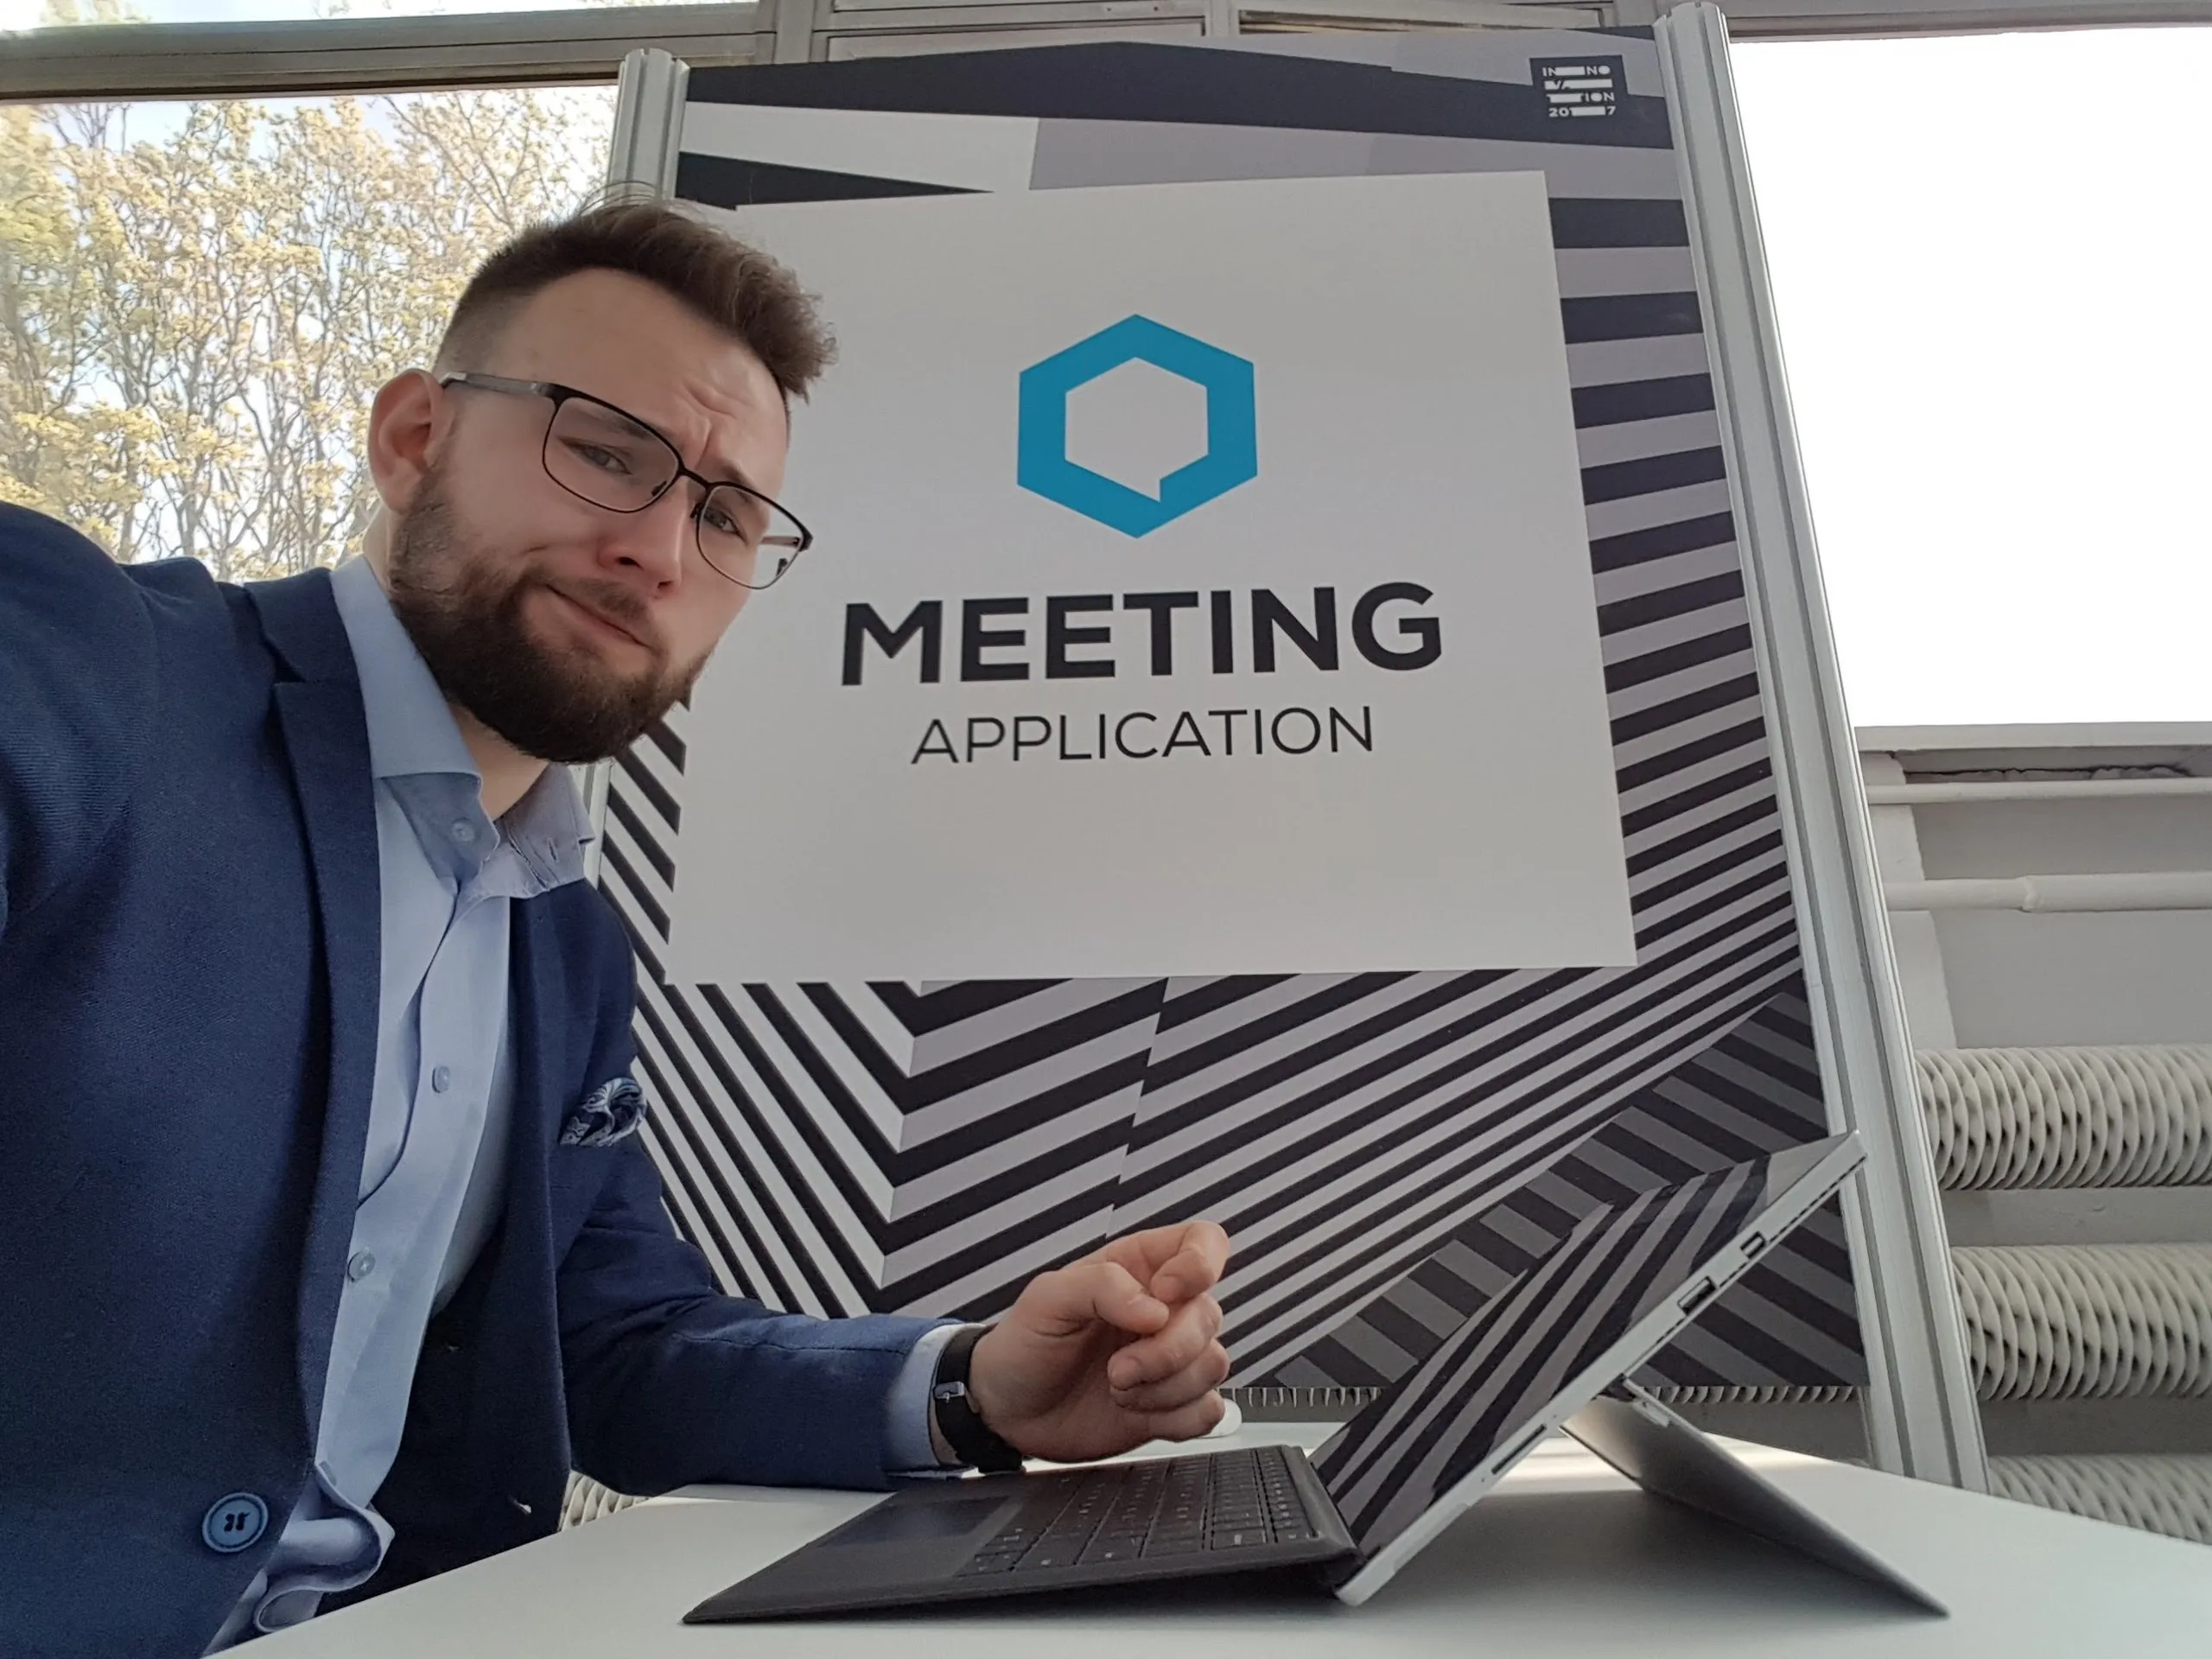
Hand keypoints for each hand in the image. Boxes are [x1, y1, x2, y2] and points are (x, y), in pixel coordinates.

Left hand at [963, 1221, 1230, 1464]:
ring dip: (1164, 1387)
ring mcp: (1172, 1360)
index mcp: (1139, 1269)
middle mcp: (1164, 1311)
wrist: (1008, 1411)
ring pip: (1213, 1365)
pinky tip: (1137, 1411)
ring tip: (1117, 1388)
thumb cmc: (1024, 1344)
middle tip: (1117, 1368)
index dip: (1199, 1265)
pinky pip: (1208, 1410)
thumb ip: (1101, 1286)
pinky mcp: (1174, 1405)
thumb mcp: (1047, 1298)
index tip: (1163, 1293)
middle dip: (1165, 1351)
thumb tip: (1156, 1309)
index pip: (1204, 1243)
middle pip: (1209, 1315)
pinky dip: (1175, 1418)